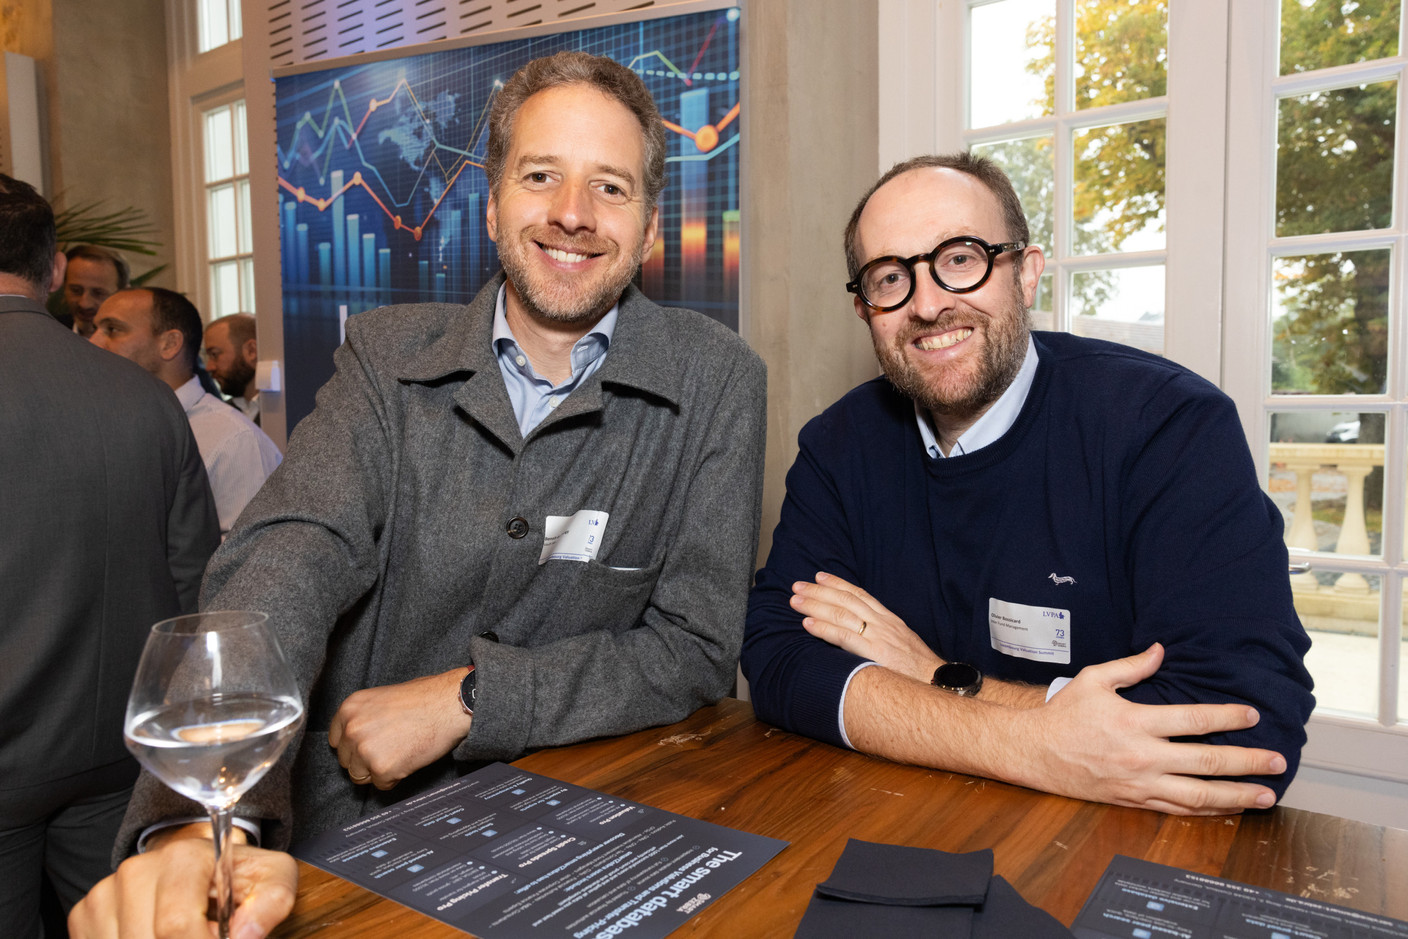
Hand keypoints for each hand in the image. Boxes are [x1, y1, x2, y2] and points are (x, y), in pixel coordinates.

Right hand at [69, 831, 296, 938]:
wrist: (201, 865)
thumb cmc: (237, 877)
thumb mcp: (272, 880)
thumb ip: (272, 903)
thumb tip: (246, 935)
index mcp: (182, 858)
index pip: (175, 925)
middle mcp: (136, 870)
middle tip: (205, 936)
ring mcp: (105, 892)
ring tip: (186, 935)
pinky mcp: (85, 915)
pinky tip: (157, 938)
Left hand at [328, 668, 473, 789]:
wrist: (450, 704)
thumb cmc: (425, 698)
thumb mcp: (382, 698)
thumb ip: (365, 717)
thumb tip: (359, 738)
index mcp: (350, 708)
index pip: (336, 740)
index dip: (353, 746)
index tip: (368, 746)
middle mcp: (352, 729)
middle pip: (346, 761)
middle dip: (365, 760)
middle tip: (391, 749)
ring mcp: (365, 750)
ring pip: (360, 776)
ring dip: (378, 771)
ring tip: (400, 753)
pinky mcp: (382, 768)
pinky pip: (381, 784)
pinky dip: (395, 778)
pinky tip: (408, 759)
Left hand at [791, 572, 942, 683]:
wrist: (939, 684)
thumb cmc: (918, 672)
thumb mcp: (901, 646)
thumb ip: (882, 637)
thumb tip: (861, 635)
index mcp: (890, 620)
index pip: (860, 595)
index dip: (838, 583)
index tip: (820, 576)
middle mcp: (883, 623)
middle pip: (846, 600)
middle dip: (819, 591)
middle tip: (797, 585)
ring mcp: (879, 636)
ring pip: (841, 613)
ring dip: (815, 605)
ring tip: (795, 600)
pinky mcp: (875, 652)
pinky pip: (844, 636)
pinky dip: (823, 627)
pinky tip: (807, 623)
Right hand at [1014, 644, 1286, 814]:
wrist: (1035, 752)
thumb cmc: (1064, 715)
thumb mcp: (1093, 680)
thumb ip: (1131, 666)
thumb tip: (1161, 651)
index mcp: (1135, 722)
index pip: (1192, 721)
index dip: (1226, 718)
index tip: (1252, 716)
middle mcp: (1142, 756)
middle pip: (1206, 763)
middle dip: (1246, 762)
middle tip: (1277, 761)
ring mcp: (1139, 783)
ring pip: (1198, 795)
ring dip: (1236, 796)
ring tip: (1265, 795)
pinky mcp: (1133, 800)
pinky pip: (1177, 810)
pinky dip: (1206, 810)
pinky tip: (1227, 809)